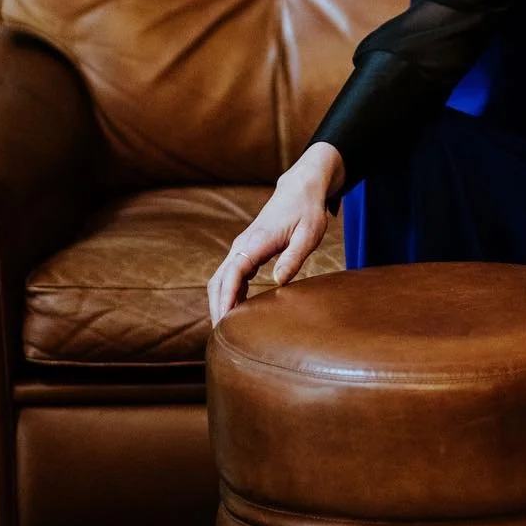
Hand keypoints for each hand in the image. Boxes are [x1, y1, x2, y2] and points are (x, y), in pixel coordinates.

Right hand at [207, 143, 342, 326]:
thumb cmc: (307, 211)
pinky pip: (231, 275)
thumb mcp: (309, 234)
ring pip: (221, 279)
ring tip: (226, 331)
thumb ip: (293, 258)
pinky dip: (228, 294)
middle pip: (218, 280)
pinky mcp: (247, 251)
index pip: (232, 275)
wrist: (301, 188)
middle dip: (216, 307)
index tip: (224, 322)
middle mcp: (242, 245)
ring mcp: (242, 248)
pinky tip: (236, 311)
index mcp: (255, 242)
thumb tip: (278, 282)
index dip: (226, 299)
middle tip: (221, 337)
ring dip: (220, 302)